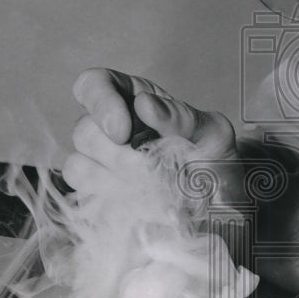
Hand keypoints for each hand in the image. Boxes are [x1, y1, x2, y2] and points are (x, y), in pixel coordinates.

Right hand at [62, 67, 238, 194]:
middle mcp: (112, 129)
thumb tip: (144, 105)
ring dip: (113, 182)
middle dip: (116, 155)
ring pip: (77, 165)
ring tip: (151, 192)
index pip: (94, 84)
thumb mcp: (213, 135)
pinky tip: (140, 207)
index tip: (122, 132)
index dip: (100, 104)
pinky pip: (84, 198)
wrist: (221, 212)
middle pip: (84, 130)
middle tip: (151, 171)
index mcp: (135, 100)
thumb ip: (182, 117)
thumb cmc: (217, 164)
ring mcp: (102, 165)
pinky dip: (111, 202)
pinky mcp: (100, 197)